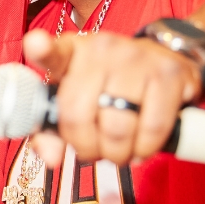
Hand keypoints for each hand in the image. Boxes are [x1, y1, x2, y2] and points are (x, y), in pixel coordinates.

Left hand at [23, 29, 202, 166]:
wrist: (165, 58)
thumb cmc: (109, 85)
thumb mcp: (76, 99)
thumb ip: (53, 130)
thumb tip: (52, 158)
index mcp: (71, 52)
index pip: (54, 52)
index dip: (42, 49)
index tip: (35, 45)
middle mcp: (101, 49)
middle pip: (80, 114)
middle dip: (85, 147)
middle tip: (93, 153)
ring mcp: (137, 58)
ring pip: (117, 127)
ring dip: (115, 153)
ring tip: (117, 153)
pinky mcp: (169, 74)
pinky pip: (153, 128)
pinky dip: (145, 149)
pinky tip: (140, 148)